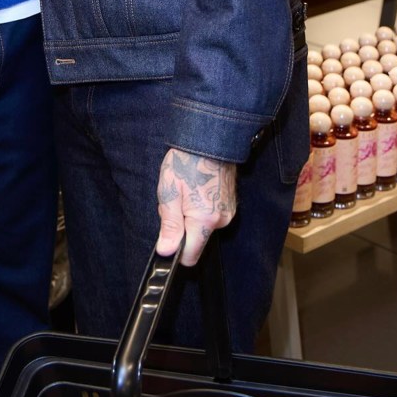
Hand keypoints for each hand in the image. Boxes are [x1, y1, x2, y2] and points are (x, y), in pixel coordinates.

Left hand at [156, 148, 236, 266]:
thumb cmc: (186, 162)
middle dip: (180, 227)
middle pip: (195, 240)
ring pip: (202, 228)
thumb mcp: (169, 191)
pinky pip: (211, 217)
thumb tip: (166, 252)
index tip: (166, 236)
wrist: (210, 139)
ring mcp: (228, 212)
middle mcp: (221, 221)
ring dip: (189, 216)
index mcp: (205, 221)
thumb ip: (169, 225)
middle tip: (174, 202)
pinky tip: (195, 189)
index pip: (190, 256)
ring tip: (185, 191)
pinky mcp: (230, 205)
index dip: (175, 251)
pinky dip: (200, 209)